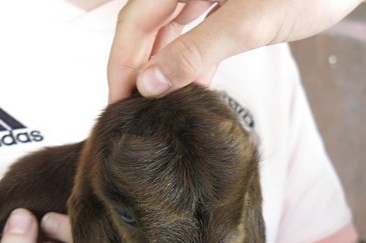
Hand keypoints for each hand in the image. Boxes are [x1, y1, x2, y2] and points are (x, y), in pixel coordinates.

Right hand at [108, 0, 365, 101]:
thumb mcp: (248, 23)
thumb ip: (195, 51)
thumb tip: (148, 83)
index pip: (135, 19)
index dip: (121, 62)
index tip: (116, 101)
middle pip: (149, 25)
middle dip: (138, 66)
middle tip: (132, 109)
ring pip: (173, 29)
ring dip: (165, 65)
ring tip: (160, 104)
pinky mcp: (231, 3)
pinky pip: (200, 32)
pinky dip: (194, 59)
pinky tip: (193, 86)